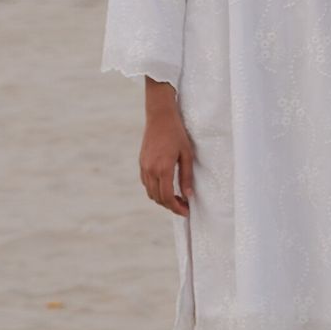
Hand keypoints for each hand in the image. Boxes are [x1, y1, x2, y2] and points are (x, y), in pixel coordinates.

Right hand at [140, 85, 194, 216]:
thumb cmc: (177, 134)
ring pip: (150, 192)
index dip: (177, 208)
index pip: (167, 197)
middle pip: (158, 198)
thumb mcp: (187, 155)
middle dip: (171, 206)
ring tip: (176, 198)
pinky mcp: (141, 163)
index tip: (186, 211)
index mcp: (163, 168)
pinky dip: (155, 190)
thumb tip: (188, 195)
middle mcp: (150, 170)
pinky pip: (146, 183)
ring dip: (162, 199)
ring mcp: (144, 167)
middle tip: (184, 206)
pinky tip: (166, 187)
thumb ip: (186, 176)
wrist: (160, 117)